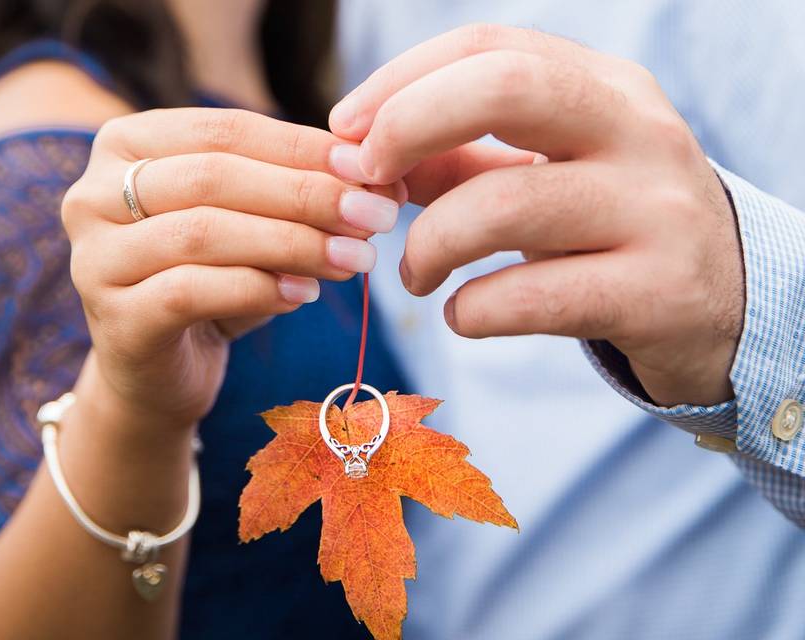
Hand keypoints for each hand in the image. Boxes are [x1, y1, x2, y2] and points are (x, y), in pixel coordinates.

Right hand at [62, 108, 403, 426]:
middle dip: (306, 194)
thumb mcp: (251, 225)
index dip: (304, 148)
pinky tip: (304, 295)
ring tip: (354, 258)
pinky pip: (190, 292)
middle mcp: (93, 193)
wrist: (162, 370)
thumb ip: (296, 193)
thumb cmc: (211, 282)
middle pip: (214, 177)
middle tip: (375, 216)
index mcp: (127, 145)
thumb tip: (379, 181)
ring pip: (204, 233)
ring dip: (291, 243)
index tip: (372, 170)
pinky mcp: (113, 318)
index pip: (226, 130)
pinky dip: (256, 290)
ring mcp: (94, 257)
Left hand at [329, 24, 743, 407]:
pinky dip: (472, 311)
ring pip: (505, 206)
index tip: (345, 131)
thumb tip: (364, 152)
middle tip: (367, 182)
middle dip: (407, 126)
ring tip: (416, 274)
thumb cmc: (613, 228)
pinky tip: (463, 315)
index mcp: (606, 89)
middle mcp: (639, 133)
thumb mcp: (551, 173)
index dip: (398, 82)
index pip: (488, 46)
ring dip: (428, 245)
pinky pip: (532, 297)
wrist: (725, 305)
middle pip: (504, 88)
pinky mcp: (657, 294)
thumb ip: (463, 160)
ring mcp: (656, 211)